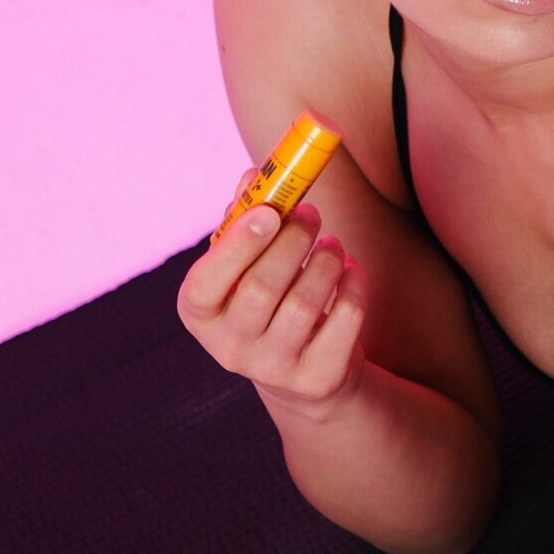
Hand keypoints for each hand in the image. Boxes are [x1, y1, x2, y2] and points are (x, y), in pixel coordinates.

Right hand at [178, 192, 366, 406]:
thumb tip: (254, 174)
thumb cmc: (269, 298)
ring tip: (330, 244)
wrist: (302, 371)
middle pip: (261, 288)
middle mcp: (229, 349)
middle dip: (293, 240)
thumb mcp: (246, 265)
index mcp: (200, 315)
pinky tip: (349, 270)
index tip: (269, 212)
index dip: (237, 246)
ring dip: (326, 259)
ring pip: (306, 302)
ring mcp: (274, 369)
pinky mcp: (319, 378)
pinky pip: (345, 318)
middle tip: (311, 214)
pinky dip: (354, 283)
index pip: (204, 285)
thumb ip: (245, 218)